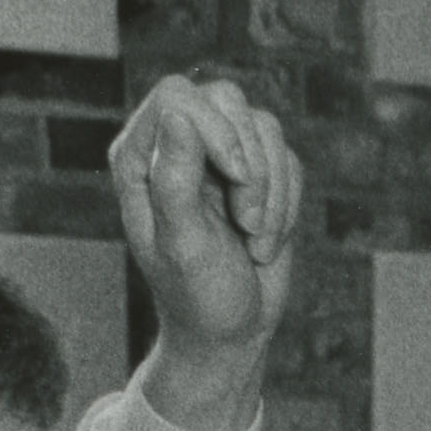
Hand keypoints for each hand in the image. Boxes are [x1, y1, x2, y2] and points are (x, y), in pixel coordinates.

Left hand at [112, 73, 303, 430]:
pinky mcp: (259, 172)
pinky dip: (288, 202)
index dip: (216, 128)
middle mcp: (177, 145)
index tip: (236, 179)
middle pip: (226, 100)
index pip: (178, 96)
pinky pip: (289, 158)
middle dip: (251, 163)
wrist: (231, 334)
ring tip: (254, 238)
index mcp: (141, 157)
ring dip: (273, 189)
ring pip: (264, 126)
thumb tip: (179, 113)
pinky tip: (265, 239)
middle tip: (245, 221)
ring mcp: (220, 156)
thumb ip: (175, 179)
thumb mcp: (182, 245)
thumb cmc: (196, 296)